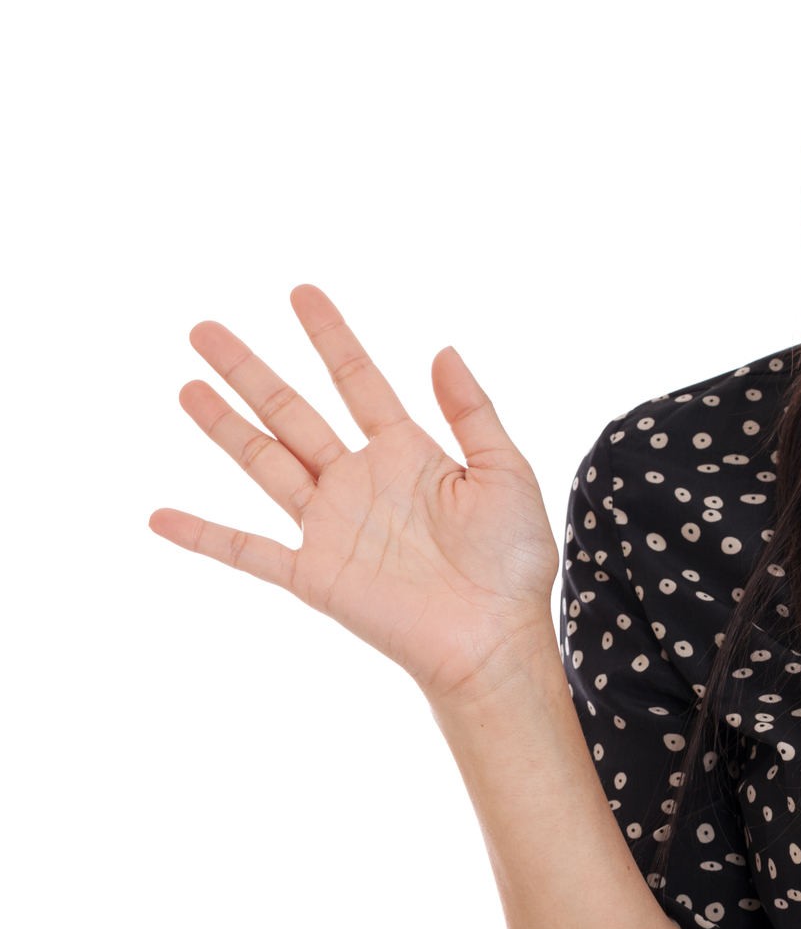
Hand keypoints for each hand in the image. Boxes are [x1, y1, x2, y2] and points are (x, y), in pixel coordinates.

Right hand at [150, 285, 558, 702]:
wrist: (496, 637)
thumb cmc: (513, 559)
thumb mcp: (506, 470)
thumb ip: (472, 411)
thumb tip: (442, 349)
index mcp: (408, 452)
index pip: (357, 380)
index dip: (330, 336)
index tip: (302, 291)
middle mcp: (359, 481)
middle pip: (292, 412)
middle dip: (250, 370)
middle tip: (203, 329)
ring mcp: (331, 526)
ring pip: (263, 463)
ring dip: (223, 426)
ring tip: (186, 385)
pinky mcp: (314, 574)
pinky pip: (247, 551)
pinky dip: (203, 536)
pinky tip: (158, 517)